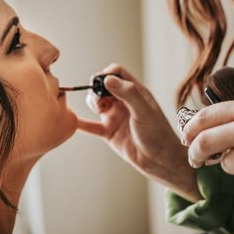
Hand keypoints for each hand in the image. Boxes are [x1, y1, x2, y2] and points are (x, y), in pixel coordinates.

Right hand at [77, 64, 200, 201]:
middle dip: (96, 89)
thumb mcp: (144, 110)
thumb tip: (107, 79)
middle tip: (99, 100)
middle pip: (102, 86)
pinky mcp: (109, 132)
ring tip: (99, 110)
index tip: (101, 82)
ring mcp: (115, 116)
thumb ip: (128, 93)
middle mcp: (123, 102)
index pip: (116, 73)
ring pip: (96, 103)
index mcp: (135, 92)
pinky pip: (91, 126)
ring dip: (92, 103)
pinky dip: (82, 123)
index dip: (106, 74)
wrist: (160, 160)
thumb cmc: (158, 133)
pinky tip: (73, 121)